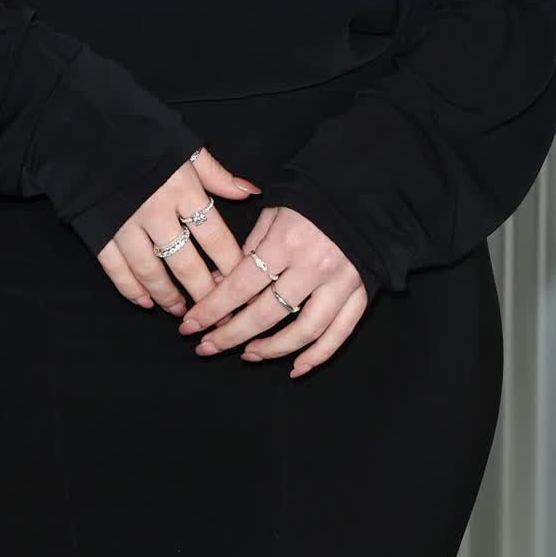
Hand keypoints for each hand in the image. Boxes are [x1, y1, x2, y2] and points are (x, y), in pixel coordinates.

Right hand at [94, 146, 260, 314]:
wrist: (86, 123)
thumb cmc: (141, 132)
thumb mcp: (183, 145)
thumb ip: (216, 174)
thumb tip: (250, 192)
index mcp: (181, 187)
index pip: (215, 236)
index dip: (230, 265)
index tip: (243, 284)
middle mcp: (156, 210)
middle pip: (186, 263)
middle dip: (204, 293)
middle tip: (217, 315)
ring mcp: (125, 224)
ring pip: (151, 272)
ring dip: (168, 296)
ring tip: (182, 312)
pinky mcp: (99, 231)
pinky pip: (117, 270)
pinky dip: (131, 290)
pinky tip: (145, 301)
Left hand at [175, 205, 368, 377]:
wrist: (364, 188)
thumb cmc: (313, 196)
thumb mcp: (275, 209)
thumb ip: (249, 247)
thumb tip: (218, 281)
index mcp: (287, 241)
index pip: (241, 286)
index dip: (213, 309)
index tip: (191, 326)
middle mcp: (313, 266)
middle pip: (266, 314)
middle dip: (231, 336)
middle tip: (206, 348)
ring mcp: (340, 282)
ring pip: (303, 332)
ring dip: (272, 350)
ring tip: (247, 355)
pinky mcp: (362, 292)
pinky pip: (340, 334)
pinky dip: (318, 356)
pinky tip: (296, 368)